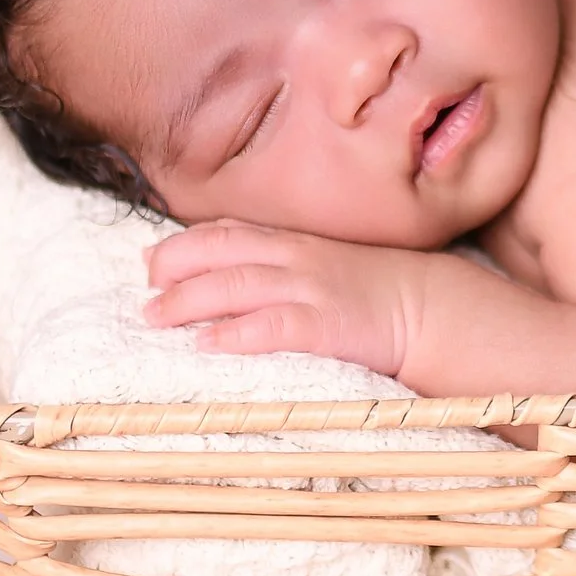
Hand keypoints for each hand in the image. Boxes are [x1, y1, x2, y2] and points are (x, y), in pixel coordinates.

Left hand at [143, 220, 419, 377]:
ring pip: (235, 284)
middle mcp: (295, 258)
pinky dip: (234, 333)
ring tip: (155, 316)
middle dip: (173, 266)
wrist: (431, 309)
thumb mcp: (325, 265)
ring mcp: (310, 288)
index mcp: (294, 242)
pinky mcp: (326, 324)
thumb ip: (281, 264)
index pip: (226, 232)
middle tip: (145, 291)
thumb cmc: (376, 292)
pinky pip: (272, 326)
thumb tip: (228, 278)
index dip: (182, 244)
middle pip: (219, 251)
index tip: (150, 261)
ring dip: (188, 300)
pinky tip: (206, 344)